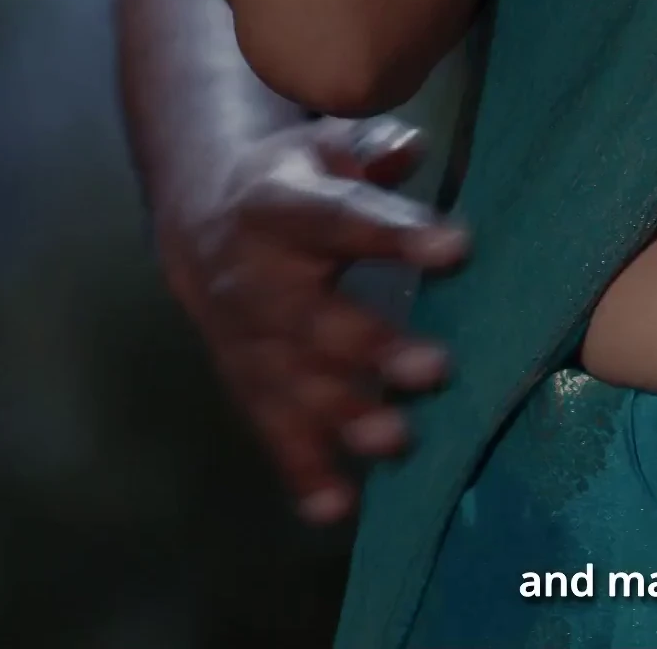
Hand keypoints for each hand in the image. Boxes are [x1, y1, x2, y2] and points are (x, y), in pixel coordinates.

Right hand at [154, 115, 466, 523]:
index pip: (340, 221)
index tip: (455, 247)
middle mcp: (256, 280)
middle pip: (314, 318)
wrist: (202, 221)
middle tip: (436, 369)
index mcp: (280, 209)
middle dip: (372, 348)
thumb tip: (408, 150)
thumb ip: (369, 151)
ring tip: (397, 441)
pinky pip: (271, 428)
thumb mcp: (324, 149)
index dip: (394, 235)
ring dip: (343, 416)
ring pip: (293, 383)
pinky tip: (334, 507)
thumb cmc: (294, 183)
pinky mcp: (249, 383)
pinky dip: (300, 470)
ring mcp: (248, 339)